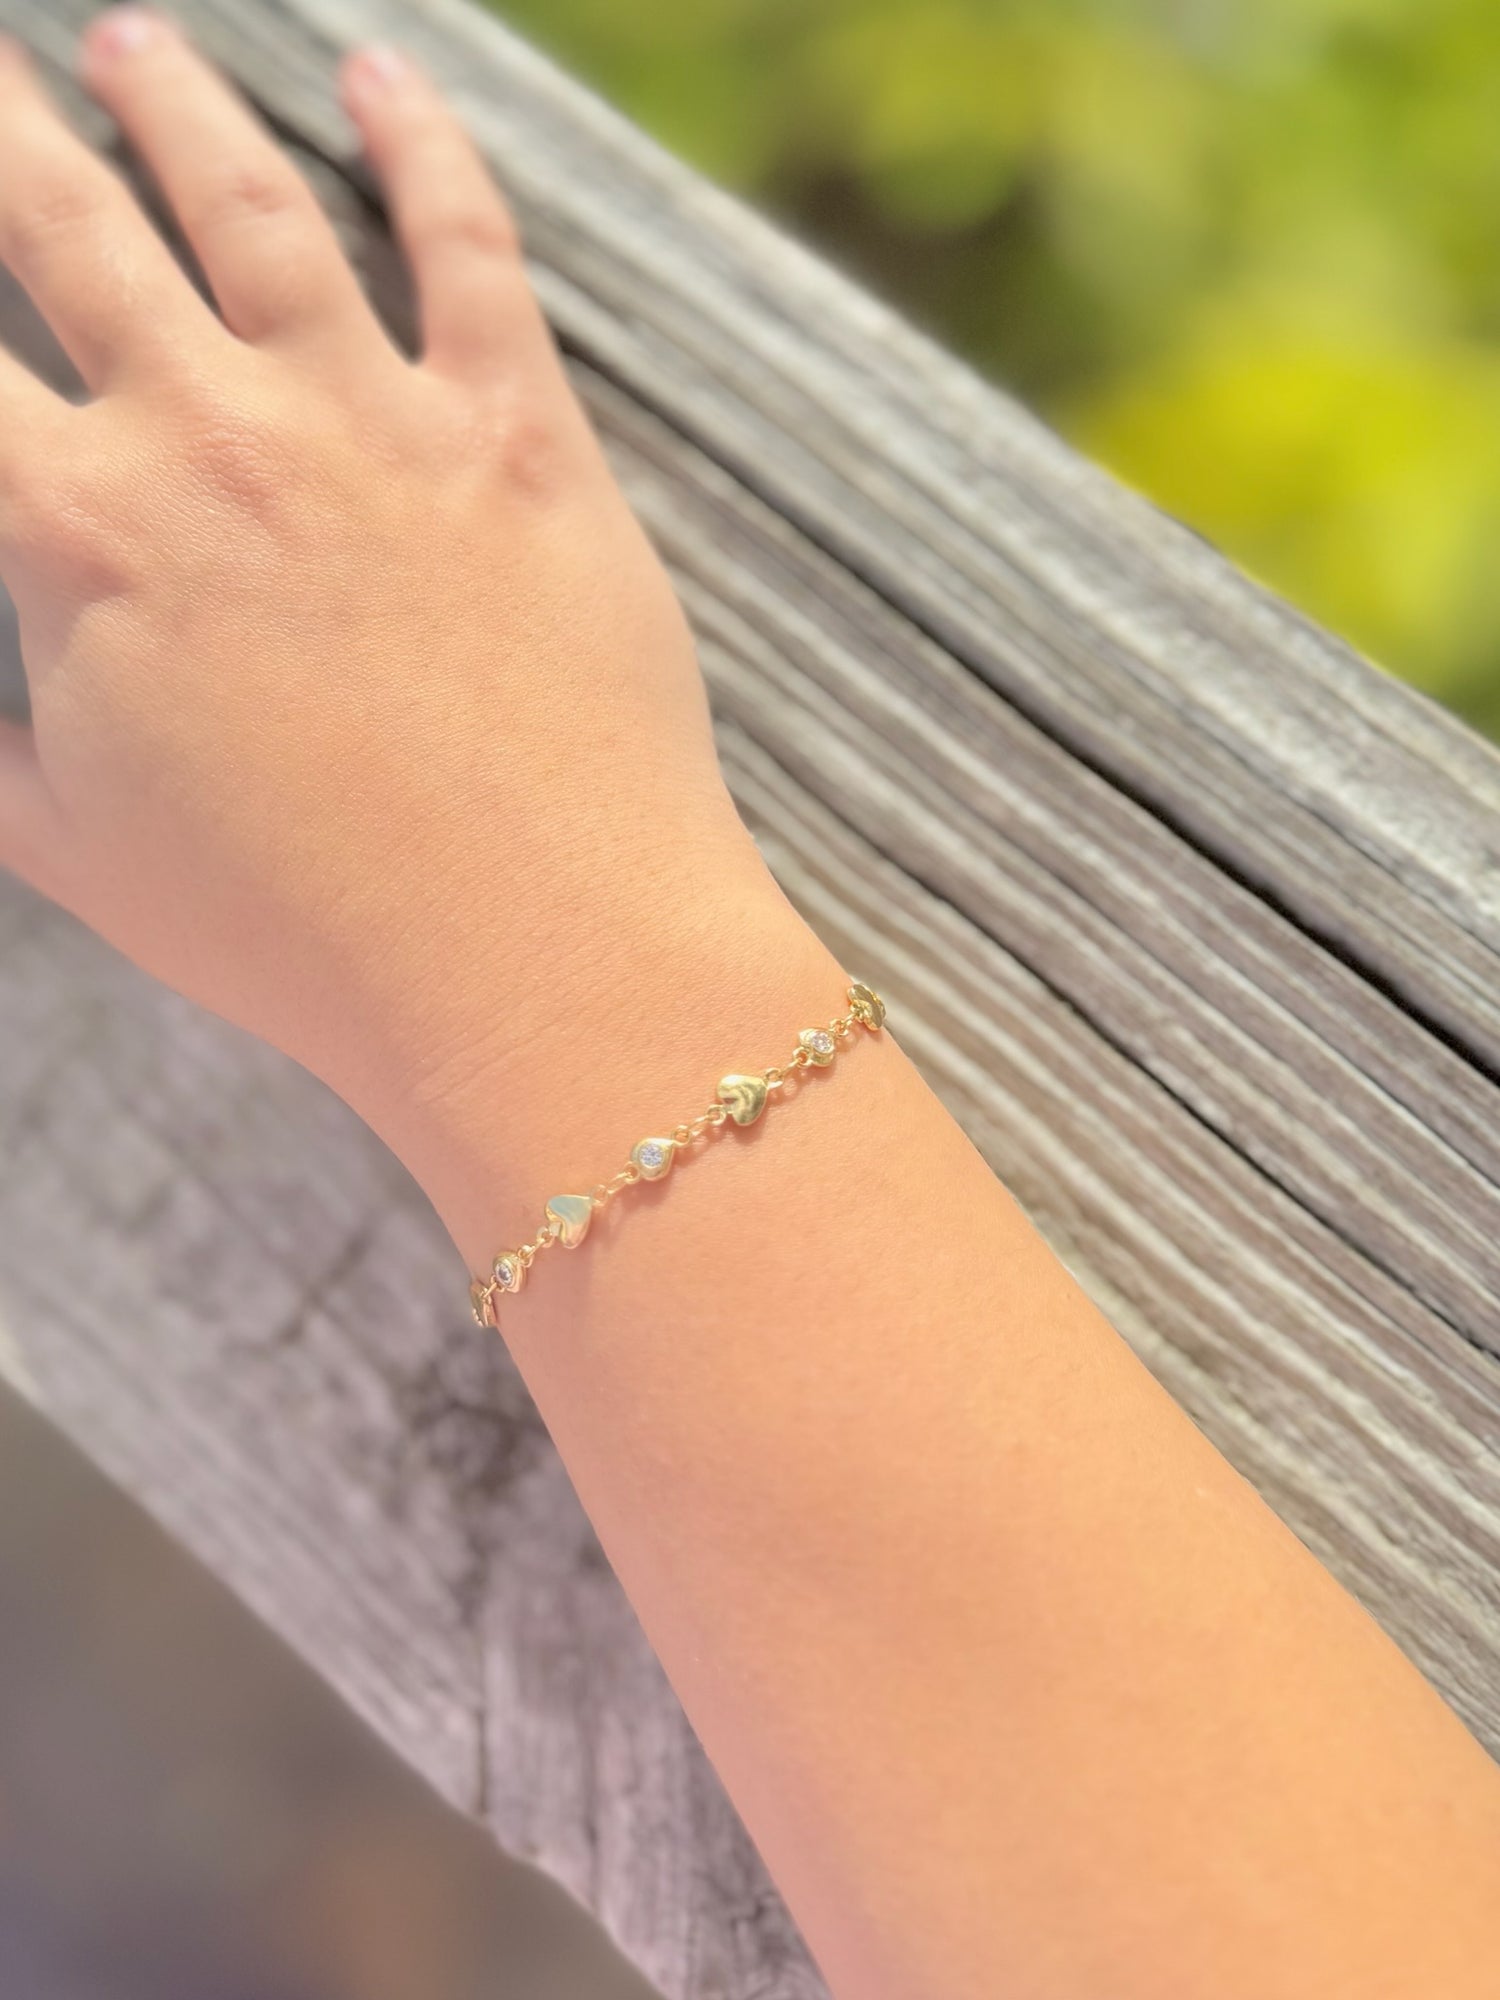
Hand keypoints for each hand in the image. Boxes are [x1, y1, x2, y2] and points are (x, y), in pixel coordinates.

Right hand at [0, 11, 775, 1164]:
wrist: (534, 961)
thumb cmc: (299, 935)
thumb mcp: (80, 848)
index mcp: (80, 535)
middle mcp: (213, 438)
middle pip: (64, 221)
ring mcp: (374, 421)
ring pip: (251, 204)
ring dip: (180, 109)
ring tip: (135, 46)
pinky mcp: (520, 436)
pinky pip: (468, 247)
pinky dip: (424, 146)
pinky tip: (385, 78)